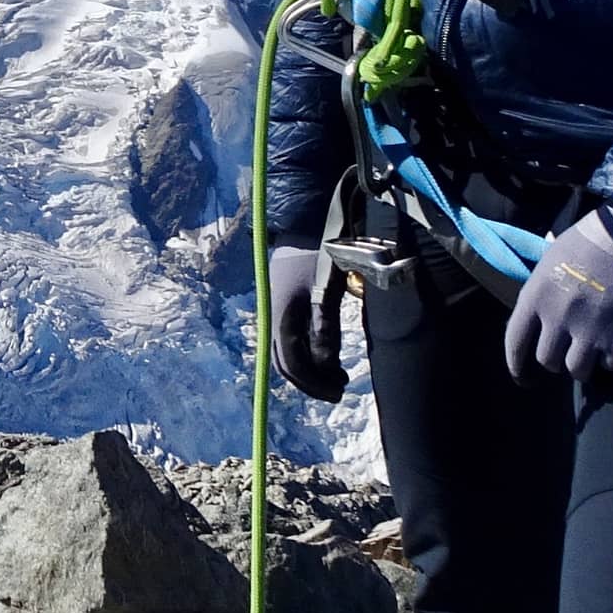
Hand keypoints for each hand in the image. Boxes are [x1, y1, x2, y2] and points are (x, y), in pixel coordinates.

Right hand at [265, 247, 351, 402]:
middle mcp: (273, 318)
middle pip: (287, 364)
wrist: (303, 221)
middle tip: (338, 389)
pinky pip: (292, 340)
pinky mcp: (285, 306)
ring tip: (336, 375)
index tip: (338, 392)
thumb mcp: (324, 289)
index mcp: (280, 317)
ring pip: (288, 353)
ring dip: (311, 369)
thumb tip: (325, 364)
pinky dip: (308, 354)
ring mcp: (277, 312)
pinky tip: (326, 354)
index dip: (314, 383)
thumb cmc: (317, 253)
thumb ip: (324, 327)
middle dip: (312, 381)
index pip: (292, 364)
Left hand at [502, 206, 612, 382]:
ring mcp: (589, 329)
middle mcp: (557, 317)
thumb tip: (540, 300)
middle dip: (557, 360)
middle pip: (547, 361)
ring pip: (578, 370)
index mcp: (536, 294)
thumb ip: (544, 285)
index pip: (514, 341)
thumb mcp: (554, 253)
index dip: (516, 365)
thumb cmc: (595, 234)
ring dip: (585, 365)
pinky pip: (611, 365)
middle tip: (568, 352)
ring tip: (593, 354)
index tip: (523, 378)